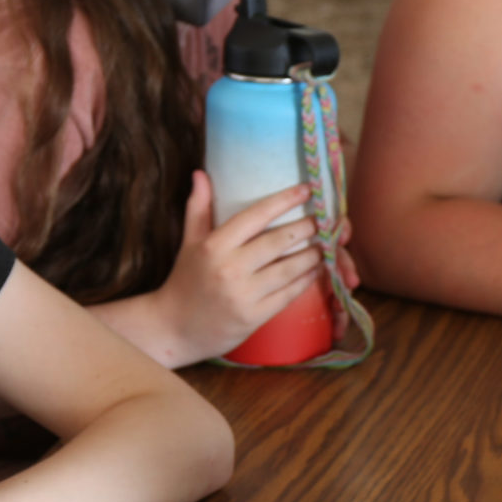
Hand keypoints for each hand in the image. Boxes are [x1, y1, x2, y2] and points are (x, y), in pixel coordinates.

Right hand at [160, 172, 325, 362]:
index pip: (255, 216)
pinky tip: (318, 270)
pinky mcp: (254, 317)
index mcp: (214, 246)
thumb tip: (201, 173)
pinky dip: (307, 280)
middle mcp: (229, 268)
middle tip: (324, 219)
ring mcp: (243, 295)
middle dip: (307, 227)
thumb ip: (198, 208)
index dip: (284, 201)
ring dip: (313, 255)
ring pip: (289, 269)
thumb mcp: (189, 243)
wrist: (175, 328)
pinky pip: (288, 294)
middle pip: (278, 241)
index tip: (306, 190)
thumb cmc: (185, 281)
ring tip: (326, 243)